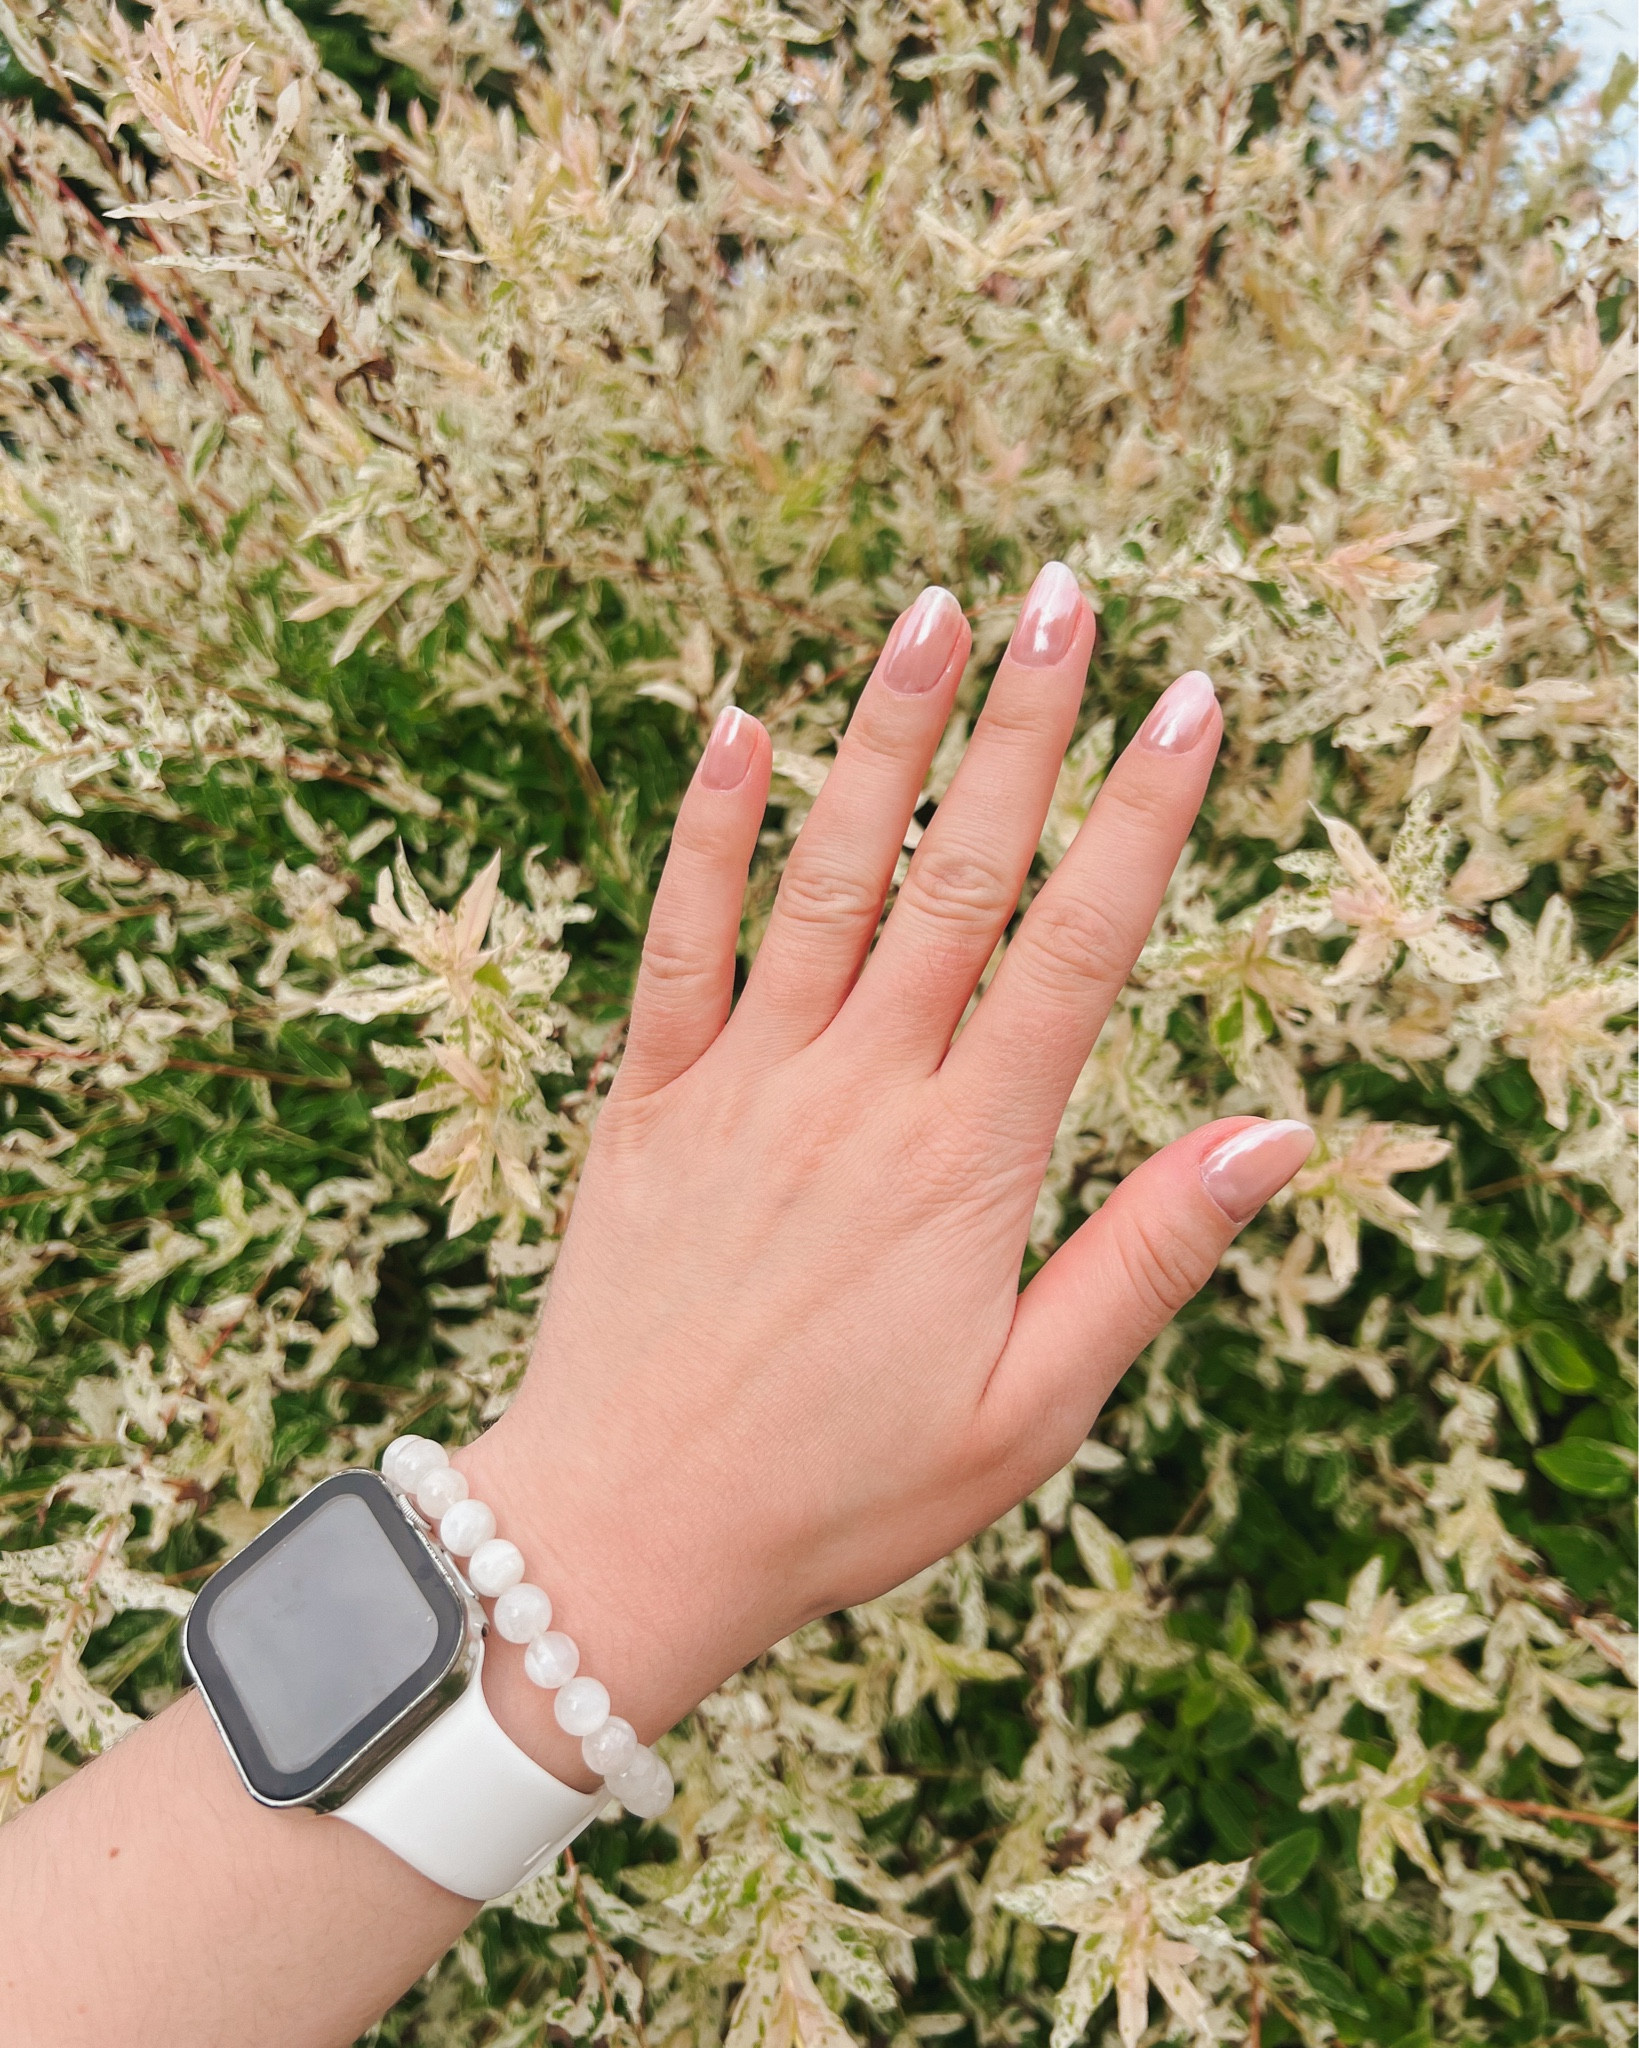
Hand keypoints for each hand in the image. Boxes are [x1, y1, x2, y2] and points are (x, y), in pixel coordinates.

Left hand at [461, 563, 1312, 1781]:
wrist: (628, 1534)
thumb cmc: (843, 1493)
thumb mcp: (1032, 1410)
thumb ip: (1147, 1257)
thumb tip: (1278, 1130)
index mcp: (967, 1163)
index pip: (1078, 952)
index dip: (1142, 817)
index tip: (1190, 703)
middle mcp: (857, 1093)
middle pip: (958, 879)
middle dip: (1023, 729)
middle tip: (1068, 594)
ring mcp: (740, 1084)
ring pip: (824, 878)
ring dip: (882, 738)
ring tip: (934, 611)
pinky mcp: (645, 1101)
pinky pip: (676, 943)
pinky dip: (706, 833)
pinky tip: (736, 727)